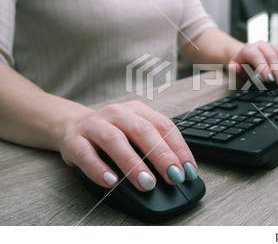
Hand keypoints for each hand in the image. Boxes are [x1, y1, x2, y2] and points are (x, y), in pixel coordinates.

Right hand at [59, 101, 197, 190]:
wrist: (72, 127)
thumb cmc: (112, 135)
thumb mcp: (135, 134)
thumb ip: (155, 148)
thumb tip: (179, 173)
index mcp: (138, 110)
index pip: (164, 126)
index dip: (179, 148)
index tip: (188, 171)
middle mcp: (118, 113)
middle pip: (143, 131)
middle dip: (161, 155)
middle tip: (173, 177)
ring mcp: (94, 125)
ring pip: (115, 140)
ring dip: (133, 163)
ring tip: (147, 183)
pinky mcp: (74, 140)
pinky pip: (86, 154)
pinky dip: (99, 169)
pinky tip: (111, 182)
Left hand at [228, 41, 277, 86]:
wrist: (244, 54)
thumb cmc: (240, 63)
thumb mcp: (233, 67)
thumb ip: (233, 68)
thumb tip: (236, 68)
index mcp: (248, 49)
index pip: (257, 57)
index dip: (264, 68)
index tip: (269, 79)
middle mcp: (261, 45)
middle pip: (271, 56)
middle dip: (277, 70)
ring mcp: (271, 46)